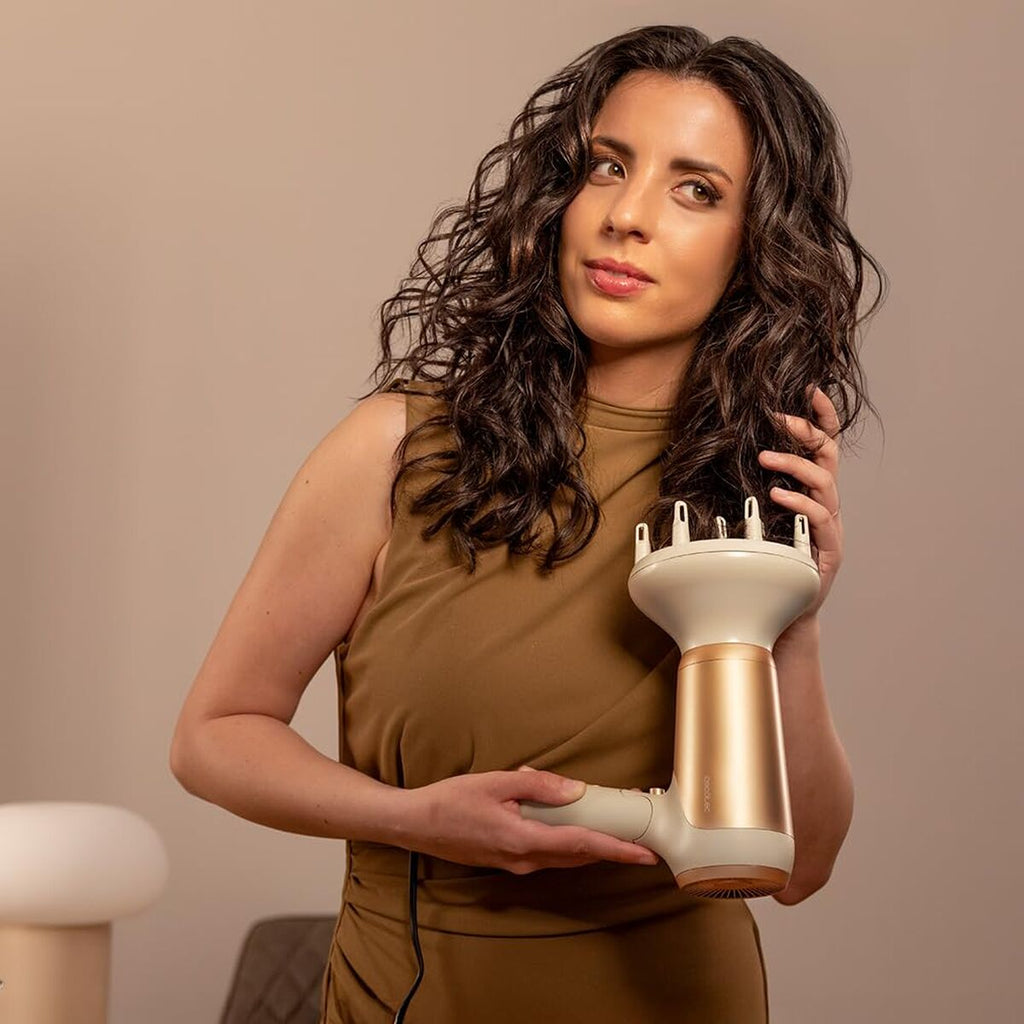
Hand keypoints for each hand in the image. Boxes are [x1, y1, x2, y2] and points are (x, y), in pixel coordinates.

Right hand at [405, 766, 658, 873]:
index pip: (582, 845)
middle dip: (612, 847)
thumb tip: (576, 791)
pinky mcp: (508, 862)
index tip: (645, 853)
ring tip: (616, 829)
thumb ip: (538, 786)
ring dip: (591, 845)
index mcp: (523, 840)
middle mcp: (524, 860)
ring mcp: (515, 865)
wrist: (415, 824)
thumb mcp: (495, 783)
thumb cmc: (451, 801)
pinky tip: (572, 824)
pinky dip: (568, 843)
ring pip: (564, 857)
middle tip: (641, 835)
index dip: (617, 849)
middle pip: (579, 855)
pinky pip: (548, 854)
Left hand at [758, 385, 843, 621]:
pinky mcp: (828, 550)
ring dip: (794, 464)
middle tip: (776, 417)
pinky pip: (820, 519)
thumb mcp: (758, 517)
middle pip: (827, 455)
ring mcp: (829, 526)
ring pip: (825, 483)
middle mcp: (825, 503)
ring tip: (765, 457)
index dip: (821, 416)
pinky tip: (778, 494)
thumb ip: (750, 488)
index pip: (824, 445)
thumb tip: (715, 455)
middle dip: (805, 430)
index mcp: (811, 491)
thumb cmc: (768, 561)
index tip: (809, 388)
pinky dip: (799, 503)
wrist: (784, 612)